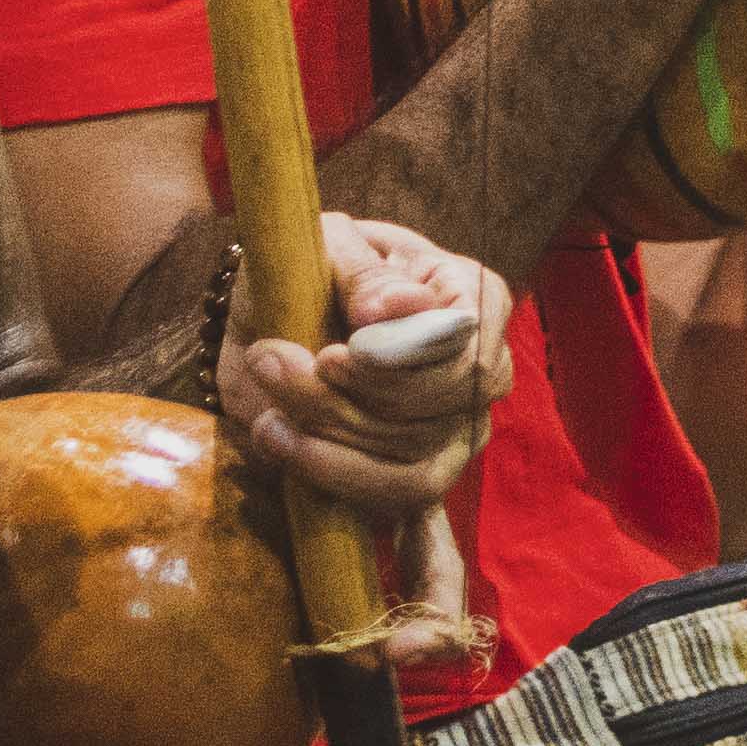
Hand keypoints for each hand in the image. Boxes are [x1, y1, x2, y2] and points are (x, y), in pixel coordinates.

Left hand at [219, 210, 516, 521]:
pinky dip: (329, 474)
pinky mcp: (419, 472)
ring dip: (327, 438)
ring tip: (267, 407)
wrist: (271, 320)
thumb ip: (364, 274)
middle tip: (272, 364)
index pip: (467, 354)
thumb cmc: (312, 269)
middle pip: (436, 413)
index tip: (329, 358)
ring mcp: (456, 428)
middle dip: (346, 402)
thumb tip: (400, 307)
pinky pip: (394, 498)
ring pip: (411, 462)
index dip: (401, 367)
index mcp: (473, 297)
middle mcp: (479, 368)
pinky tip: (277, 437)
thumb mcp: (326, 247)